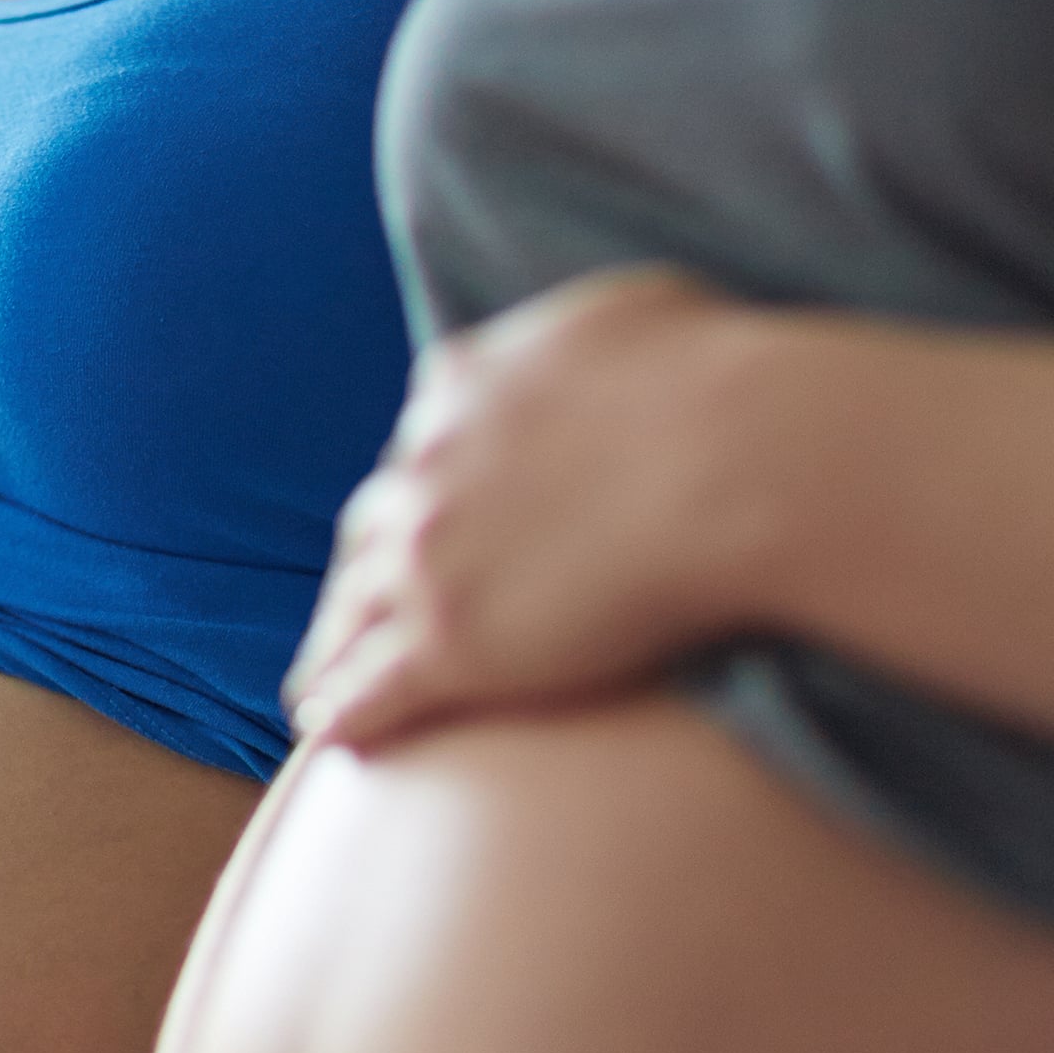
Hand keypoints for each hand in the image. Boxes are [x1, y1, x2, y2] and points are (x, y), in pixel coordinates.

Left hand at [289, 265, 796, 750]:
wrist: (738, 455)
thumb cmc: (718, 376)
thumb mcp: (635, 315)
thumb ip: (586, 340)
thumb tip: (601, 346)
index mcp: (461, 386)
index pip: (419, 447)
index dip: (416, 492)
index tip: (417, 525)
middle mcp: (425, 468)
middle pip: (371, 532)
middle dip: (359, 577)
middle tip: (348, 618)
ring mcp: (428, 557)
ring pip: (356, 613)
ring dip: (333, 650)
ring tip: (315, 690)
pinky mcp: (449, 640)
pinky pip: (374, 685)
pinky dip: (344, 710)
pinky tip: (328, 736)